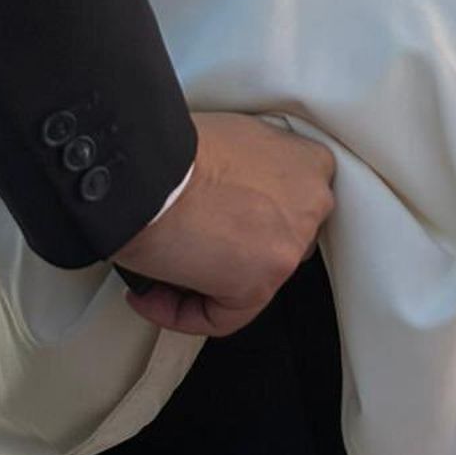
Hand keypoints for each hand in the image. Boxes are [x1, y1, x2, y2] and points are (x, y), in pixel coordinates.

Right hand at [115, 113, 334, 337]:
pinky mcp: (260, 283)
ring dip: (202, 283)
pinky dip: (180, 313)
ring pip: (250, 282)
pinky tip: (151, 295)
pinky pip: (222, 318)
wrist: (145, 173)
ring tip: (163, 271)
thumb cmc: (171, 150)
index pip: (289, 204)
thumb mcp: (232, 136)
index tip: (216, 218)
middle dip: (229, 250)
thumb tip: (228, 187)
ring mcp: (289, 246)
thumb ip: (249, 165)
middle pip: (273, 243)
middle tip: (190, 243)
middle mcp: (310, 205)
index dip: (246, 217)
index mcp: (309, 163)